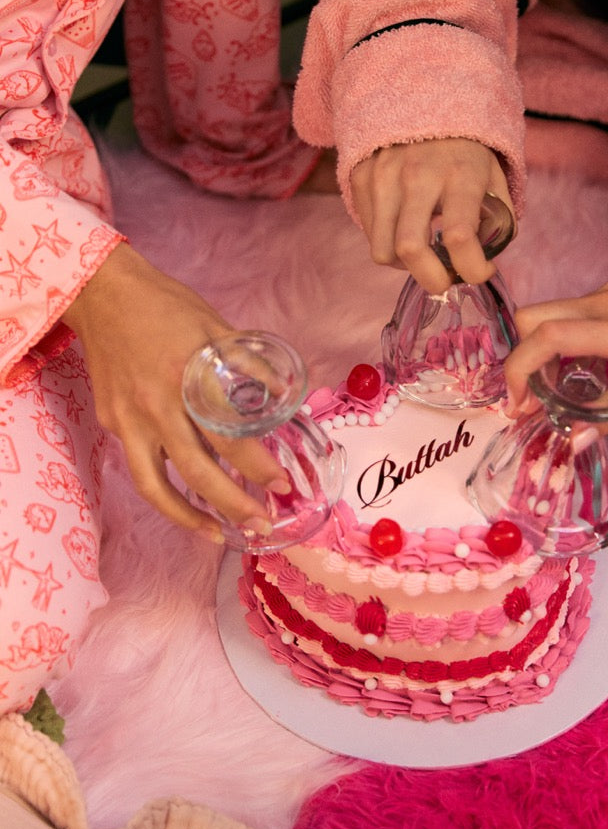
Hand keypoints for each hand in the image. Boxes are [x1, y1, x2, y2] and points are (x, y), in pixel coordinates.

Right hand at [64, 244, 290, 540]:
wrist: (104, 294)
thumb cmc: (166, 306)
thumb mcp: (216, 327)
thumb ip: (248, 363)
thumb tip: (283, 394)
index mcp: (187, 378)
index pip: (229, 437)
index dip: (258, 466)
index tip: (281, 484)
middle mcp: (155, 405)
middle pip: (197, 471)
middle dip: (232, 503)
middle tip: (261, 522)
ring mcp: (128, 419)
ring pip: (156, 486)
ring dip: (189, 517)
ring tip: (219, 534)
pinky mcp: (111, 424)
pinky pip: (140, 468)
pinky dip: (163, 493)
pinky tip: (187, 505)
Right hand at [350, 137, 513, 292]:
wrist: (423, 97)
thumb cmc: (466, 147)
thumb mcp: (494, 175)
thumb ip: (498, 219)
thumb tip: (487, 260)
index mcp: (461, 174)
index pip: (461, 236)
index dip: (472, 269)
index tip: (481, 272)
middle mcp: (418, 175)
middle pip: (410, 250)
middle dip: (431, 280)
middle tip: (444, 282)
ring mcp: (383, 176)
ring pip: (383, 250)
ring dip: (406, 264)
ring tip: (423, 252)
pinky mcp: (361, 176)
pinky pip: (370, 232)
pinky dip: (388, 242)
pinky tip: (405, 227)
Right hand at [503, 277, 607, 431]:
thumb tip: (574, 441)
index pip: (549, 336)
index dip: (520, 369)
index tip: (518, 404)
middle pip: (533, 317)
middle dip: (520, 358)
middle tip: (530, 400)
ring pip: (550, 312)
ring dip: (540, 350)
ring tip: (556, 391)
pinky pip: (574, 310)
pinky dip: (563, 338)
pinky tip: (584, 369)